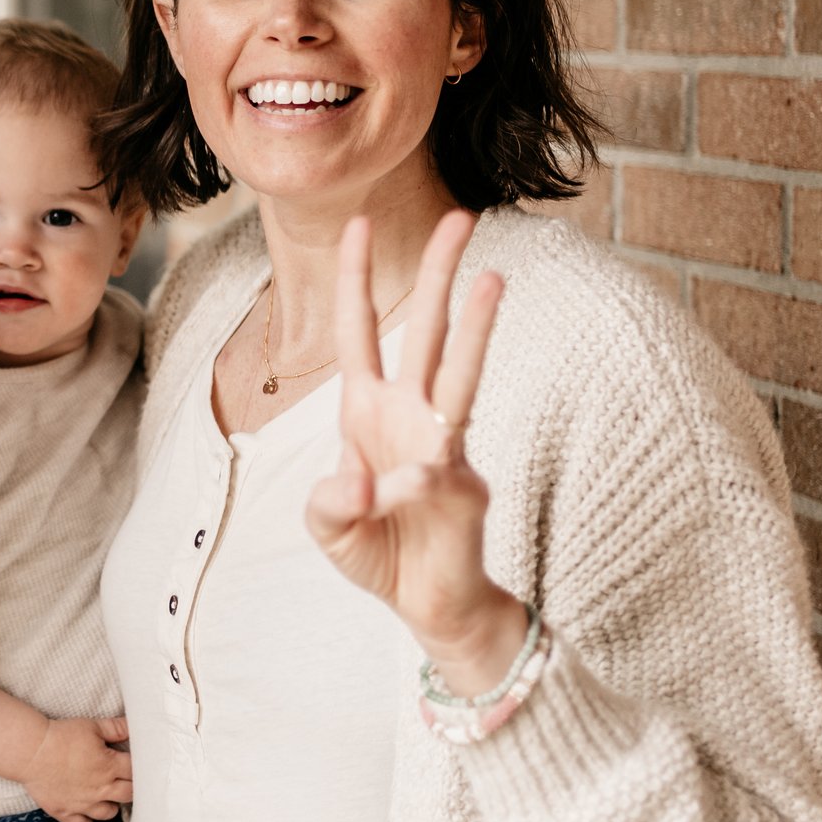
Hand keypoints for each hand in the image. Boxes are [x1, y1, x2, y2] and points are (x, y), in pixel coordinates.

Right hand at [21, 715, 131, 821]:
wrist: (31, 751)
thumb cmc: (61, 736)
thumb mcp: (91, 726)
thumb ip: (116, 728)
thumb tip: (135, 727)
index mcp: (109, 767)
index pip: (136, 772)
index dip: (139, 767)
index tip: (134, 763)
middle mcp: (101, 789)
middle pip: (129, 795)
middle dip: (131, 787)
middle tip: (125, 779)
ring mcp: (83, 804)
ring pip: (109, 813)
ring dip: (111, 804)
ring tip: (106, 794)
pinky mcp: (65, 812)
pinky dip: (86, 819)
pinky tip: (85, 809)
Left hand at [305, 211, 529, 693]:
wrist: (426, 604)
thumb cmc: (378, 549)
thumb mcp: (327, 524)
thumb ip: (327, 502)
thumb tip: (357, 479)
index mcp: (367, 411)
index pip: (359, 331)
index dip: (358, 279)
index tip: (359, 223)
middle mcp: (409, 416)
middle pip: (426, 330)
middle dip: (439, 274)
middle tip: (463, 217)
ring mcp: (441, 446)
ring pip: (460, 373)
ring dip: (475, 328)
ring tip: (494, 279)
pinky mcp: (462, 486)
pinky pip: (428, 475)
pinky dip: (406, 489)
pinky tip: (396, 500)